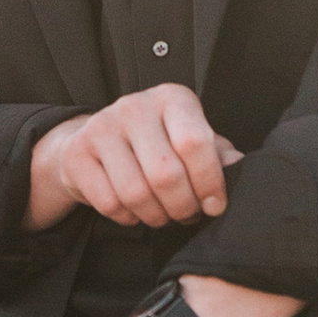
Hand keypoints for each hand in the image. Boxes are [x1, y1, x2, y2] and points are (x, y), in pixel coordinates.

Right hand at [24, 85, 242, 234]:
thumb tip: (239, 168)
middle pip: (165, 174)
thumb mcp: (191, 140)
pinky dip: (128, 218)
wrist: (96, 143)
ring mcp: (101, 128)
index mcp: (171, 98)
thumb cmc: (158, 144)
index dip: (209, 182)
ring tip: (163, 215)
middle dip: (182, 206)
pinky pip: (110, 203)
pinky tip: (135, 211)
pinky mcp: (78, 154)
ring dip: (156, 216)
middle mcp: (134, 106)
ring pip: (136, 193)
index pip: (194, 143)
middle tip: (186, 214)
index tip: (215, 205)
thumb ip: (218, 154)